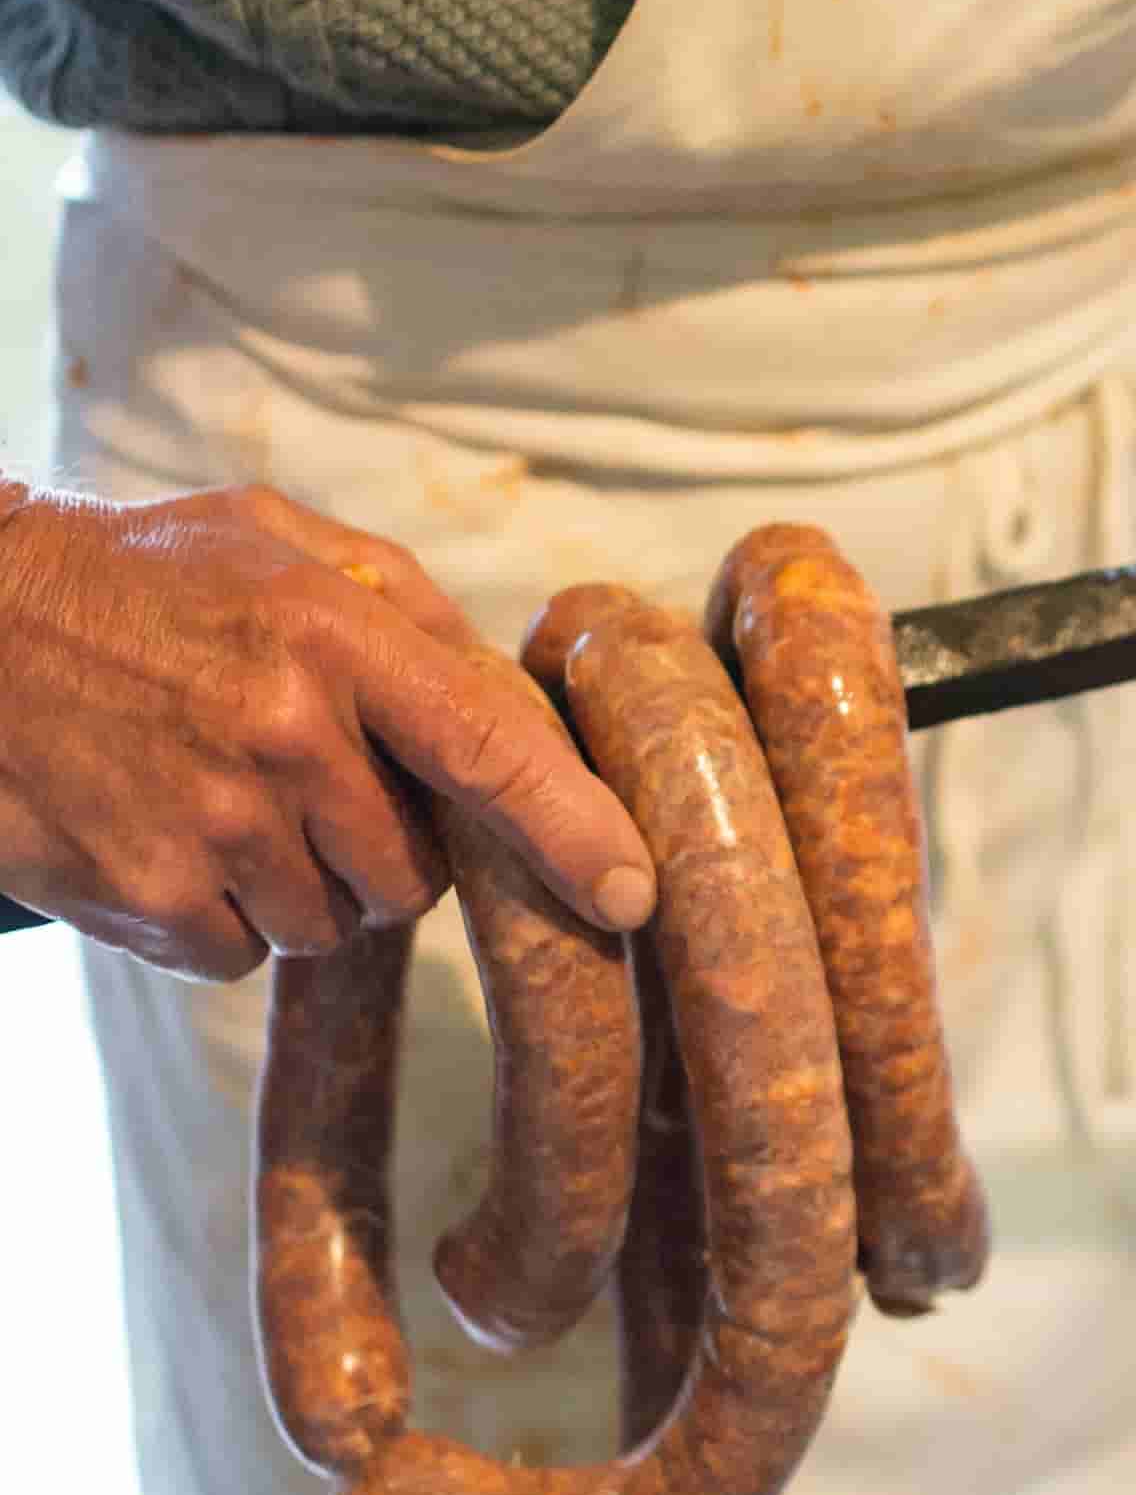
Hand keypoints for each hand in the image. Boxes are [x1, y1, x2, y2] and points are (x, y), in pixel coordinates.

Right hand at [0, 483, 657, 979]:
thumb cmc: (140, 578)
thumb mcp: (277, 540)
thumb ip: (408, 610)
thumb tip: (514, 699)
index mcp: (330, 632)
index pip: (491, 749)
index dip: (575, 832)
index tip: (635, 895)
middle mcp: (279, 730)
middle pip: (416, 874)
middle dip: (384, 851)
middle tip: (306, 785)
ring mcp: (211, 819)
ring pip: (334, 923)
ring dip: (299, 884)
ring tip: (222, 797)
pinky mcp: (147, 892)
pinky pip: (244, 954)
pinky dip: (220, 916)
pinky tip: (168, 836)